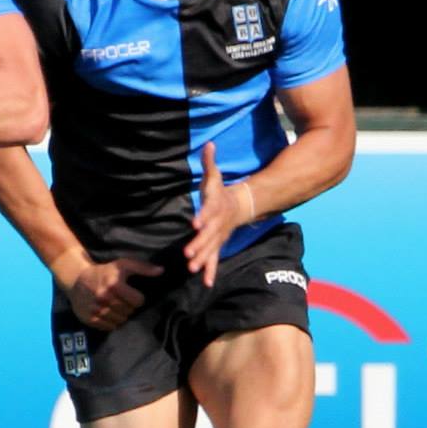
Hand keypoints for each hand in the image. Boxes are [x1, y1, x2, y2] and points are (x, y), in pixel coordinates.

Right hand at [62, 254, 164, 330]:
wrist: (77, 279)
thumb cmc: (105, 272)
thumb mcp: (123, 265)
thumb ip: (143, 268)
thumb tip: (162, 271)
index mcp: (114, 284)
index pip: (138, 301)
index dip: (137, 298)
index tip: (132, 294)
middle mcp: (104, 298)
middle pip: (129, 312)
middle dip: (128, 306)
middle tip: (122, 300)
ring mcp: (96, 309)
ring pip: (120, 321)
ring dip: (121, 315)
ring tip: (115, 306)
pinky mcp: (90, 319)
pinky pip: (109, 327)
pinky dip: (111, 322)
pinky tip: (108, 313)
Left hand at [184, 142, 256, 286]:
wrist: (238, 206)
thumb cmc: (220, 191)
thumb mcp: (215, 175)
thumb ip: (210, 161)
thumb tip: (208, 144)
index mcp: (215, 208)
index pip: (208, 212)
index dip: (203, 217)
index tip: (195, 223)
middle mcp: (217, 225)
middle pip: (208, 236)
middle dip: (199, 245)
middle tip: (188, 254)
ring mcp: (218, 237)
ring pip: (211, 250)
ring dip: (202, 261)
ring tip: (192, 269)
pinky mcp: (217, 245)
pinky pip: (215, 260)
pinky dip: (211, 271)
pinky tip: (206, 283)